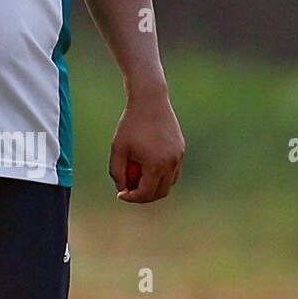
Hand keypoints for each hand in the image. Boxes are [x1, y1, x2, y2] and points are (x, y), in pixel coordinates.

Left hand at [109, 86, 184, 202]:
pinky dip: (161, 173)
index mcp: (156, 165)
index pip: (146, 193)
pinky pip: (173, 170)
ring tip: (136, 177)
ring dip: (154, 185)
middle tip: (129, 190)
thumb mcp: (118, 148)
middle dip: (144, 195)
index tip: (120, 194)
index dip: (132, 197)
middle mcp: (171, 163)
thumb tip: (122, 189)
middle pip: (160, 192)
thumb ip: (117, 171)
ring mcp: (178, 156)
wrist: (150, 101)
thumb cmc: (131, 124)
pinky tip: (146, 165)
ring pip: (168, 182)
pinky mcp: (181, 149)